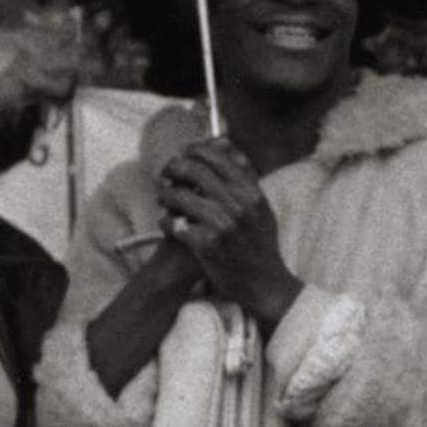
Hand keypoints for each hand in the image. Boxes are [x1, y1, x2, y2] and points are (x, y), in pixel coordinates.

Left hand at [155, 138, 302, 326]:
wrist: (264, 283)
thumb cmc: (259, 244)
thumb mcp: (261, 207)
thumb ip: (244, 176)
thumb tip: (224, 143)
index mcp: (252, 192)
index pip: (219, 157)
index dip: (195, 151)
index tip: (184, 152)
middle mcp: (238, 205)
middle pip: (195, 171)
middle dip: (174, 167)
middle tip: (165, 171)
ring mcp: (222, 224)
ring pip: (180, 196)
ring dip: (165, 194)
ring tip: (162, 197)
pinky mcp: (206, 244)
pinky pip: (175, 225)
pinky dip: (167, 223)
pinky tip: (169, 225)